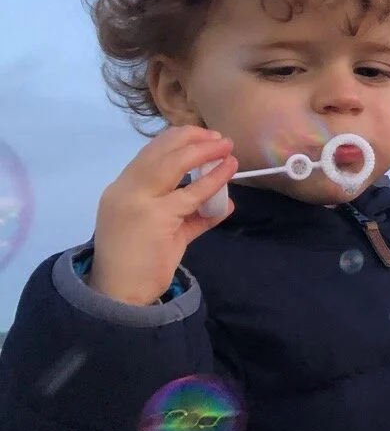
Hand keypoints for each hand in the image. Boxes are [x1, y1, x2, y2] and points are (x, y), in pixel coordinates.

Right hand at [87, 126, 238, 304]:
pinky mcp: (155, 217)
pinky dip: (213, 178)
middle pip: (159, 151)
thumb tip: (224, 203)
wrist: (120, 293)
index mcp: (122, 190)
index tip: (201, 137)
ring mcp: (138, 201)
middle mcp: (125, 190)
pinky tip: (228, 169)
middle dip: (191, 138)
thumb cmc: (140, 264)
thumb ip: (193, 216)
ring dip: (203, 151)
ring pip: (173, 163)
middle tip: (218, 138)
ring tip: (226, 147)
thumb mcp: (168, 233)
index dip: (177, 140)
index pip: (148, 154)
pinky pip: (191, 192)